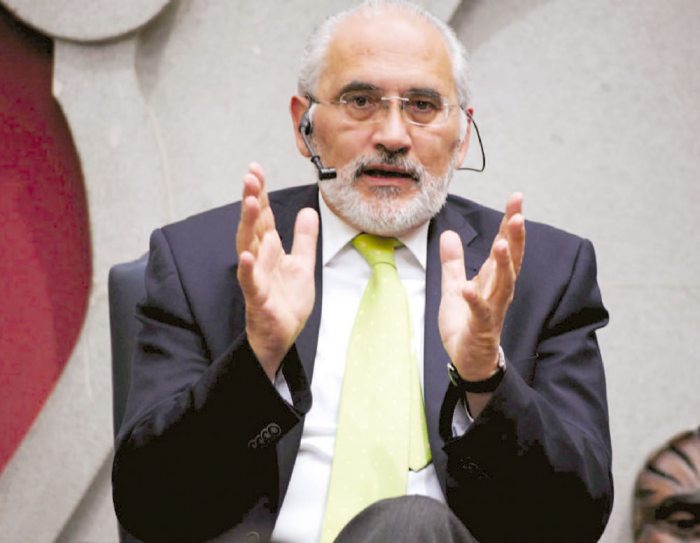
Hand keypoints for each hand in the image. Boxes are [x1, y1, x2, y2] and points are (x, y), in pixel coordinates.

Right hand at [236, 163, 318, 378]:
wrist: (281, 336)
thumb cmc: (287, 302)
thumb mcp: (303, 265)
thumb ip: (304, 238)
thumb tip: (308, 211)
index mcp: (270, 249)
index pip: (265, 216)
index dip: (262, 192)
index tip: (256, 169)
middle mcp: (259, 259)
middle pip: (254, 225)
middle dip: (252, 200)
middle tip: (250, 176)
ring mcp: (256, 278)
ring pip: (248, 247)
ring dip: (249, 225)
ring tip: (251, 202)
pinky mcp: (257, 299)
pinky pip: (250, 282)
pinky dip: (247, 269)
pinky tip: (246, 256)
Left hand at [438, 193, 524, 380]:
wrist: (469, 360)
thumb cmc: (465, 324)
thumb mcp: (453, 287)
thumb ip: (453, 262)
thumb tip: (449, 234)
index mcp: (493, 279)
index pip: (504, 245)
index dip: (509, 222)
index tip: (516, 198)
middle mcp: (498, 291)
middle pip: (510, 260)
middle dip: (514, 237)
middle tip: (518, 214)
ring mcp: (492, 310)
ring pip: (503, 284)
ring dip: (503, 264)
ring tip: (502, 243)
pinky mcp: (482, 328)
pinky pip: (480, 313)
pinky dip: (474, 300)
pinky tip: (468, 288)